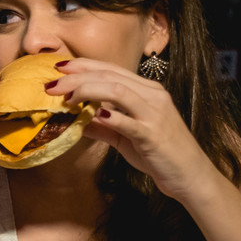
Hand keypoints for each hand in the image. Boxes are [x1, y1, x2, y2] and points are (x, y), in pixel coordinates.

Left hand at [51, 58, 217, 200]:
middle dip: (77, 77)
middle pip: (110, 76)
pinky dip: (110, 116)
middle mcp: (152, 95)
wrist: (189, 174)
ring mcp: (154, 113)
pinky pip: (129, 121)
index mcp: (146, 90)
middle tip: (51, 85)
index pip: (110, 69)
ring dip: (87, 90)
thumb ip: (101, 126)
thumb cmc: (157, 153)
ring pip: (118, 90)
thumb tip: (73, 120)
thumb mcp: (124, 137)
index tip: (58, 68)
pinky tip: (93, 115)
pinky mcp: (153, 134)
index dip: (83, 65)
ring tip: (65, 98)